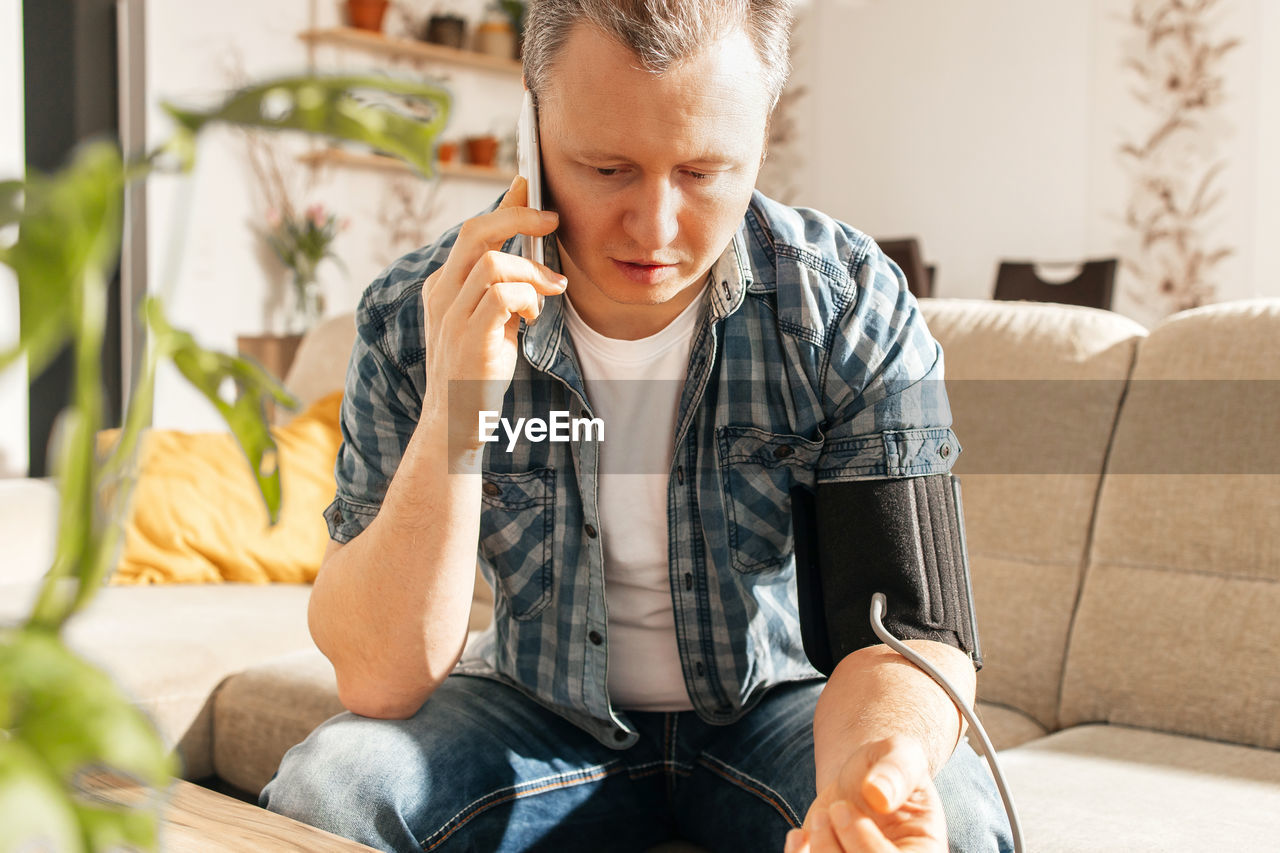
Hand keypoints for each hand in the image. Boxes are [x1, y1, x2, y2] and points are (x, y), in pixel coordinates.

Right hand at [419, 175, 563, 454]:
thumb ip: (504, 289)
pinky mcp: (468, 338)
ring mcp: (450, 316)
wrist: (455, 424)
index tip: (528, 184)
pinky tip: (533, 317)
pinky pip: (501, 296)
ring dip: (530, 272)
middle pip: (475, 231)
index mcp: (442, 286)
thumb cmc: (477, 373)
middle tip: (552, 222)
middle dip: (518, 218)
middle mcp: (440, 294)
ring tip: (550, 291)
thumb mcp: (491, 322)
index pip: (472, 231)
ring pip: (491, 263)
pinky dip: (527, 299)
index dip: (503, 205)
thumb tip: (531, 255)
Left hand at [786, 736, 945, 852]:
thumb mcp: (900, 755)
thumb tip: (878, 795)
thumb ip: (897, 771)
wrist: (862, 778)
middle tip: (834, 808)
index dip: (865, 845)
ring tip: (821, 816)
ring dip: (821, 851)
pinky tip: (799, 835)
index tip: (842, 807)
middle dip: (836, 848)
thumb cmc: (887, 767)